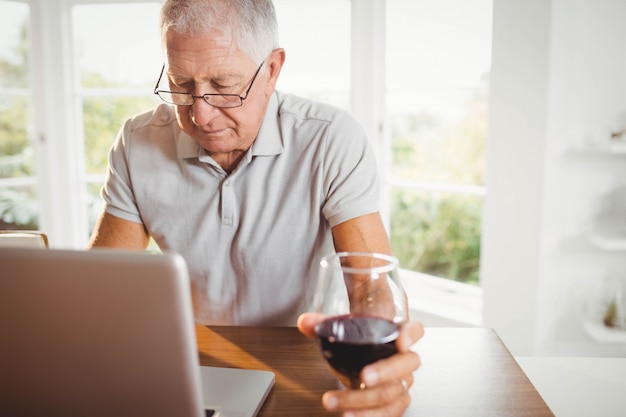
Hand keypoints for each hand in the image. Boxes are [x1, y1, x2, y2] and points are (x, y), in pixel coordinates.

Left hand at [297, 313, 423, 416]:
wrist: (367, 352)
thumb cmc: (362, 338)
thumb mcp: (343, 327)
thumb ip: (324, 323)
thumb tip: (305, 322)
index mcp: (398, 333)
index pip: (414, 330)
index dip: (410, 335)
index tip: (400, 341)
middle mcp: (405, 358)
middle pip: (406, 364)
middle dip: (385, 372)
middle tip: (364, 376)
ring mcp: (402, 381)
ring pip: (394, 393)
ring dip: (368, 401)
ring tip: (342, 407)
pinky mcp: (394, 401)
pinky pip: (389, 412)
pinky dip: (370, 416)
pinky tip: (349, 416)